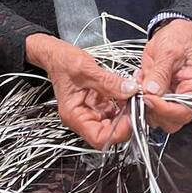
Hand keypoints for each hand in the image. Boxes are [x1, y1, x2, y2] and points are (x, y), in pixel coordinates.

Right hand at [25, 34, 136, 148]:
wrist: (55, 54)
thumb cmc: (61, 61)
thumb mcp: (85, 69)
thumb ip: (108, 82)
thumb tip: (130, 90)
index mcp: (74, 115)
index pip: (99, 138)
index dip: (117, 132)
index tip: (130, 117)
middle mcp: (83, 117)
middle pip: (109, 132)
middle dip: (126, 120)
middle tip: (136, 103)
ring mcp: (91, 110)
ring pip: (115, 120)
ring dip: (127, 110)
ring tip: (133, 94)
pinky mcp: (98, 102)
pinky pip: (115, 108)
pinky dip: (124, 101)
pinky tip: (128, 89)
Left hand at [137, 19, 191, 132]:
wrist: (173, 33)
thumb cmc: (177, 39)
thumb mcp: (168, 52)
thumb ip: (160, 73)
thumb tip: (152, 91)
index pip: (182, 111)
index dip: (163, 109)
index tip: (147, 97)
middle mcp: (188, 97)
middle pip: (172, 121)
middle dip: (153, 109)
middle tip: (141, 93)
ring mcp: (175, 98)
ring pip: (159, 118)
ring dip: (145, 105)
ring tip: (141, 84)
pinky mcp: (163, 97)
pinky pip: (151, 108)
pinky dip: (142, 99)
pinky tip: (141, 83)